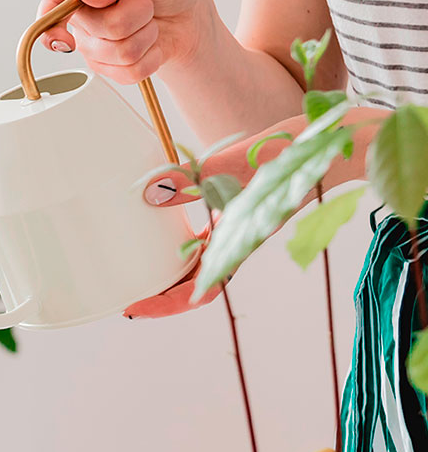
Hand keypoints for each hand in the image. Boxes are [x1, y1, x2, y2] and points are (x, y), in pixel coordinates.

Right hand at [38, 0, 213, 83]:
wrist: (187, 17)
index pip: (51, 8)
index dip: (52, 28)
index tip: (69, 40)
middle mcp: (84, 16)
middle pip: (101, 29)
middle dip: (135, 15)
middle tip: (144, 3)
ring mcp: (95, 46)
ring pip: (119, 52)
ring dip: (147, 36)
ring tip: (149, 22)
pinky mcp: (111, 69)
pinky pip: (129, 72)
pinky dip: (151, 57)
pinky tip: (150, 44)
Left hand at [124, 127, 294, 318]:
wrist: (327, 140)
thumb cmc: (290, 153)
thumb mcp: (236, 163)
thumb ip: (191, 179)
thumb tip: (148, 193)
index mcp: (238, 244)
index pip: (198, 291)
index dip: (165, 306)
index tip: (133, 311)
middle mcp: (235, 245)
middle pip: (194, 287)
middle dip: (160, 299)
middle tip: (125, 302)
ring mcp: (235, 232)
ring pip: (198, 267)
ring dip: (169, 279)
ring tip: (136, 281)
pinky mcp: (234, 215)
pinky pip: (203, 242)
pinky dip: (180, 250)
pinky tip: (159, 242)